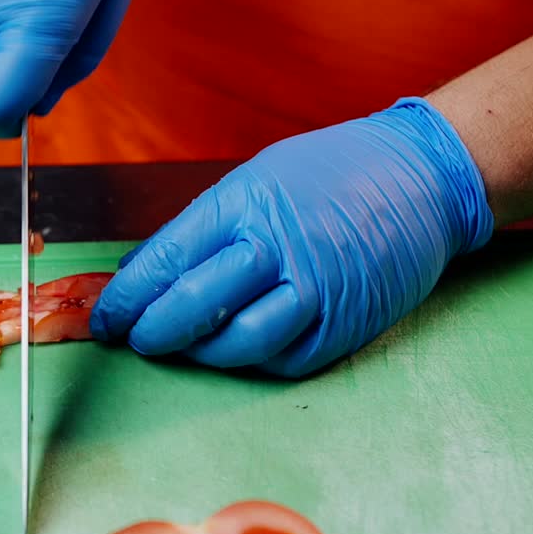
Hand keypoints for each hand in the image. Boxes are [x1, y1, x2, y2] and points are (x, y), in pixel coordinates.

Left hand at [89, 97, 495, 377]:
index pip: (168, 258)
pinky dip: (254, 361)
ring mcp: (318, 289)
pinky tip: (240, 348)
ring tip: (187, 346)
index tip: (107, 316)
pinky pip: (286, 360)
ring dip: (201, 353)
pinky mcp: (347, 324)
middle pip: (195, 304)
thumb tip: (144, 271)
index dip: (128, 296)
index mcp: (248, 202)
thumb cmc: (334, 172)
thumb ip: (205, 227)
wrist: (425, 176)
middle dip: (153, 330)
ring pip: (239, 343)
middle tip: (137, 339)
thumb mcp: (259, 178)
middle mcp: (281, 246)